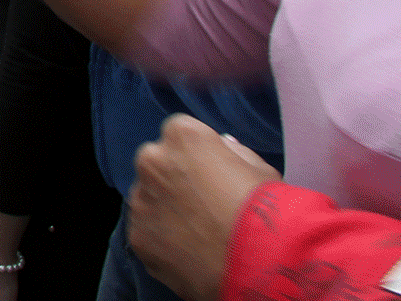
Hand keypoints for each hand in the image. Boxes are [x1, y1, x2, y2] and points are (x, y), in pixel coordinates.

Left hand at [128, 115, 277, 300]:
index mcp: (182, 136)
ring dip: (165, 208)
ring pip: (147, 197)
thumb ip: (234, 152)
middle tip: (202, 204)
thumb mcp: (260, 170)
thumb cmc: (263, 212)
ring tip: (198, 232)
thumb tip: (221, 144)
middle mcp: (151, 160)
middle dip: (173, 177)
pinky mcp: (136, 235)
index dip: (197, 155)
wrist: (258, 267)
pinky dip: (162, 239)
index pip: (179, 134)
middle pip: (156, 163)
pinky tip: (190, 252)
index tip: (212, 174)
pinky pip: (147, 231)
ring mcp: (140, 199)